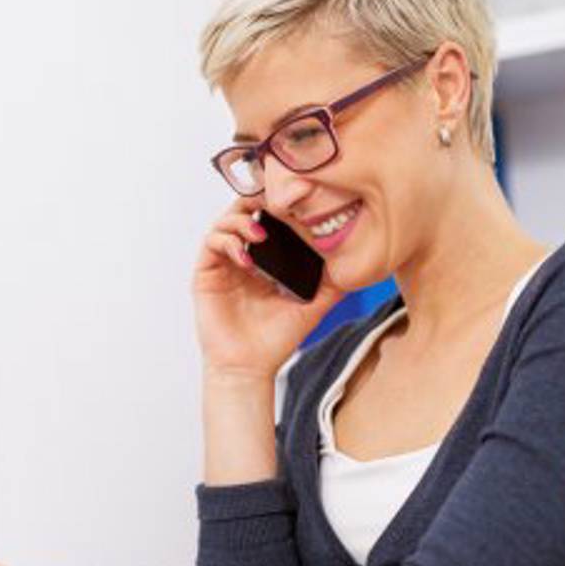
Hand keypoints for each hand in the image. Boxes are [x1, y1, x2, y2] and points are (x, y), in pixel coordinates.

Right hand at [193, 199, 342, 377]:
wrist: (251, 366)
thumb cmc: (277, 338)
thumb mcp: (314, 305)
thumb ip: (333, 283)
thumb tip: (358, 262)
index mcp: (267, 257)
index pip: (270, 216)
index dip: (280, 203)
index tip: (297, 199)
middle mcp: (243, 255)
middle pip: (244, 210)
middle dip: (258, 200)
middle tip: (275, 202)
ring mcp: (223, 262)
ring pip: (225, 221)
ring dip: (242, 220)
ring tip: (261, 234)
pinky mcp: (206, 273)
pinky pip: (212, 243)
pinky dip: (228, 242)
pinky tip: (246, 258)